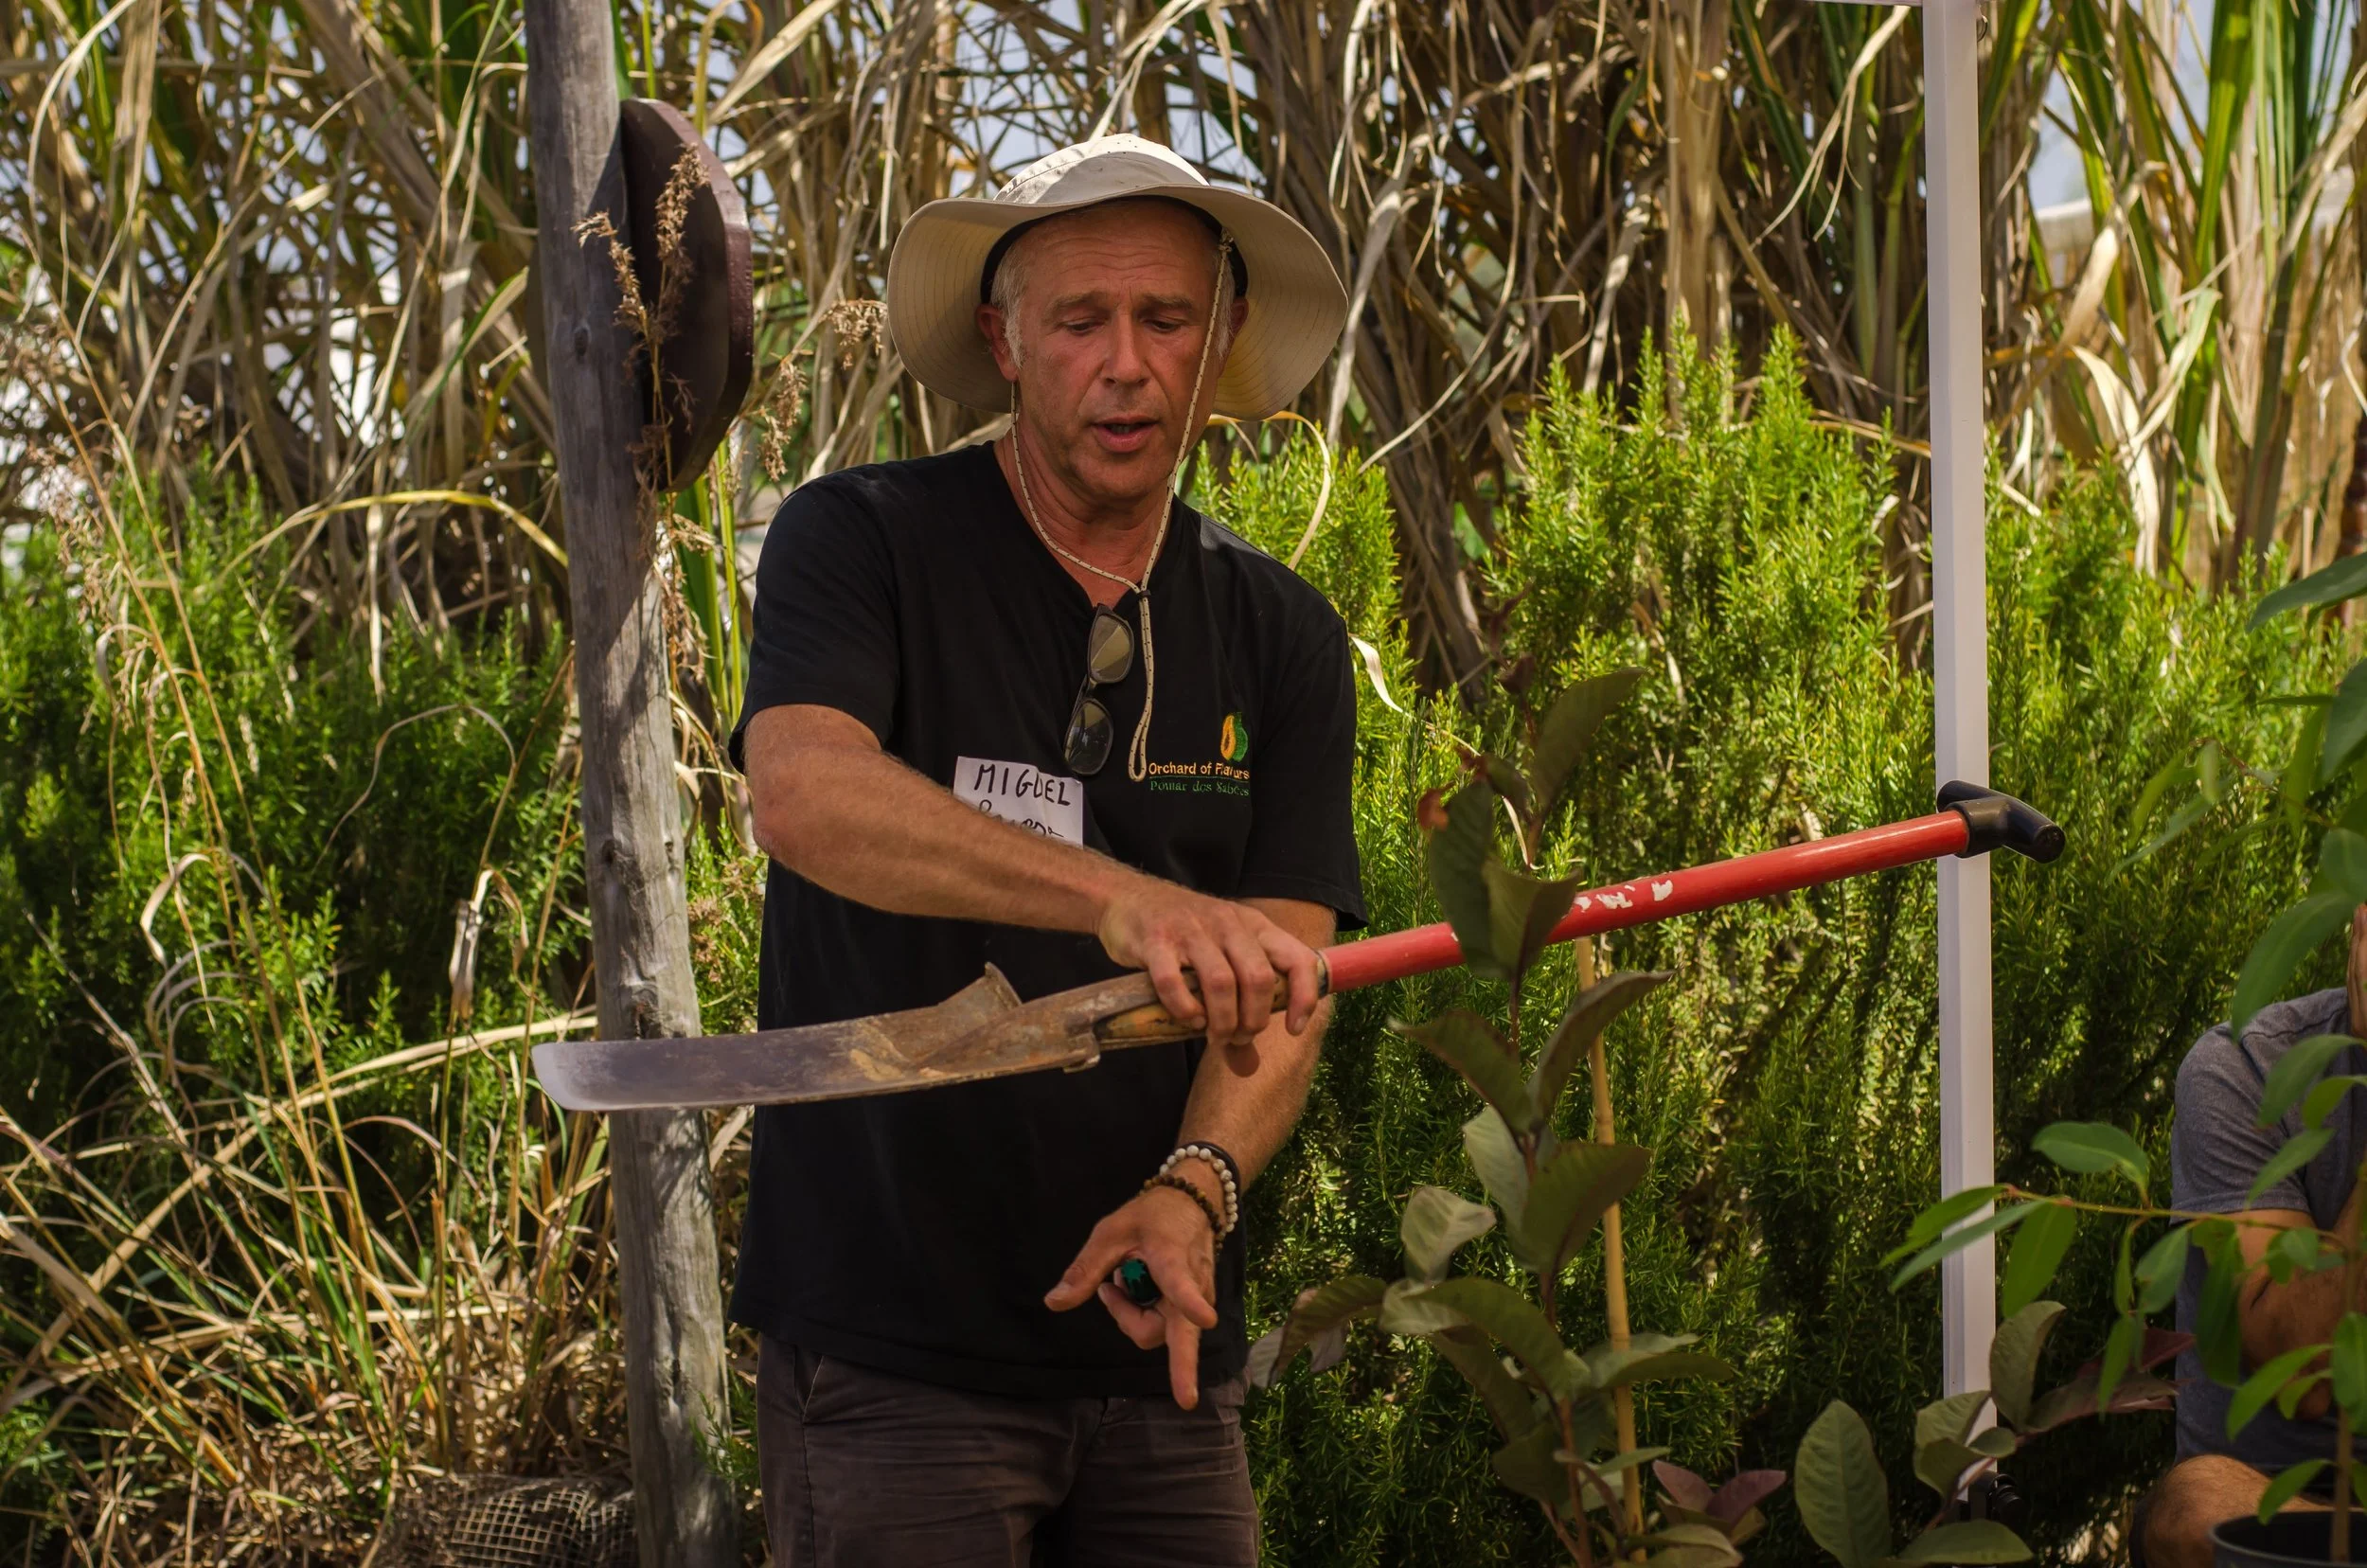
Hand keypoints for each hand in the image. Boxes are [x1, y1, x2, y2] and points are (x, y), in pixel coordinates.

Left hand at [1045, 1182, 1220, 1408]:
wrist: (1193, 1202)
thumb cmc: (1151, 1216)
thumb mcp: (1110, 1234)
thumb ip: (1085, 1271)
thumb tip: (1053, 1303)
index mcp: (1172, 1260)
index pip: (1182, 1286)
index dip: (1191, 1304)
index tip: (1205, 1319)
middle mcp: (1196, 1286)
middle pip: (1166, 1331)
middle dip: (1147, 1335)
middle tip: (1124, 1309)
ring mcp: (1202, 1299)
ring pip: (1162, 1331)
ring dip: (1134, 1313)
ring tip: (1126, 1278)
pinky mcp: (1200, 1305)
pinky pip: (1166, 1325)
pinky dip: (1146, 1311)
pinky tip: (1142, 1285)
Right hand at [1097, 874, 1321, 1054]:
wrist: (1127, 897)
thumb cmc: (1183, 936)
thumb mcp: (1220, 959)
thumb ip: (1237, 1011)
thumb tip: (1248, 1069)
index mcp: (1253, 926)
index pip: (1297, 958)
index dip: (1304, 997)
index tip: (1293, 1029)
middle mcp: (1227, 923)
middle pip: (1258, 977)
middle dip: (1253, 1020)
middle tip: (1238, 1037)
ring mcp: (1190, 930)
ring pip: (1220, 982)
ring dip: (1222, 1020)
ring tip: (1214, 1035)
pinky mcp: (1155, 940)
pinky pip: (1173, 981)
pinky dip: (1184, 1009)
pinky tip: (1188, 1018)